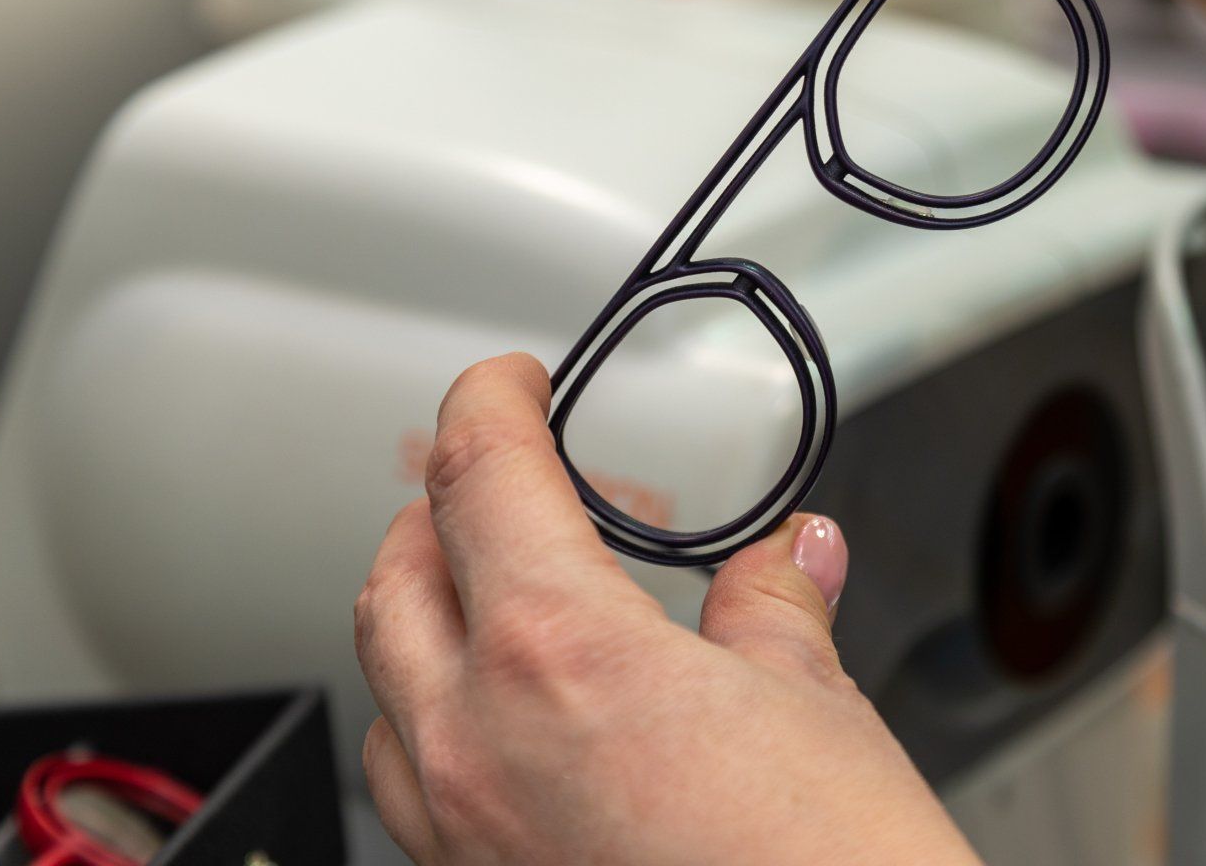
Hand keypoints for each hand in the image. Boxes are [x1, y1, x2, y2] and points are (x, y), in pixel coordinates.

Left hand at [354, 353, 981, 865]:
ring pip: (390, 688)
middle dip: (448, 509)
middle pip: (401, 574)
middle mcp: (475, 745)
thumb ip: (774, 606)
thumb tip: (786, 556)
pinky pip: (415, 788)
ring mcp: (461, 835)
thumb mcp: (815, 704)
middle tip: (524, 488)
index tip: (511, 384)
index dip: (491, 402)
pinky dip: (447, 726)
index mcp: (555, 653)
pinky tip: (529, 729)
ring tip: (524, 605)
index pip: (480, 474)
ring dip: (437, 622)